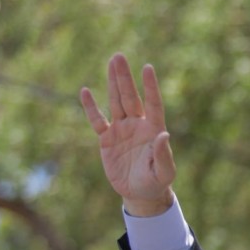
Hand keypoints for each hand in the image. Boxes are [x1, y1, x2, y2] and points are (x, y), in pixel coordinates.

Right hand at [80, 53, 176, 215]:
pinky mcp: (106, 139)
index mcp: (153, 130)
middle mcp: (137, 125)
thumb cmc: (157, 183)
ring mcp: (121, 130)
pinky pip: (97, 120)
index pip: (152, 103)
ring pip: (115, 102)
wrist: (140, 193)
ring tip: (111, 62)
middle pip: (130, 96)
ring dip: (112, 83)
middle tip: (119, 56)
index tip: (147, 67)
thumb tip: (164, 134)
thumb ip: (163, 154)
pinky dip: (91, 108)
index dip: (150, 86)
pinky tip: (85, 91)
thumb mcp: (163, 172)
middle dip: (124, 77)